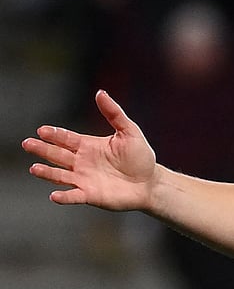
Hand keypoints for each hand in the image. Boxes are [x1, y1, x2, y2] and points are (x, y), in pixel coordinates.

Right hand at [22, 90, 157, 211]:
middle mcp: (81, 162)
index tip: (42, 130)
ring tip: (34, 168)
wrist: (150, 183)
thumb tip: (101, 92)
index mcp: (88, 146)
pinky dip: (64, 196)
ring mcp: (83, 179)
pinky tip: (54, 195)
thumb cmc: (140, 157)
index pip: (66, 138)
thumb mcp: (129, 131)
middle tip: (28, 143)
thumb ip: (114, 113)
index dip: (54, 134)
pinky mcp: (90, 195)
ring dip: (46, 172)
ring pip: (59, 175)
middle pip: (57, 155)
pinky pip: (73, 196)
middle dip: (42, 149)